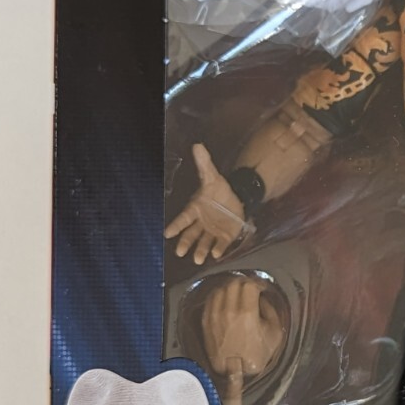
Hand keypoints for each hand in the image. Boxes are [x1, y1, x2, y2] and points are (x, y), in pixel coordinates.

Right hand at [164, 144, 246, 264]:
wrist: (237, 197)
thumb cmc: (220, 190)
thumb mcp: (213, 176)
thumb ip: (205, 164)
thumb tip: (198, 145)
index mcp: (195, 209)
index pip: (183, 218)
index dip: (176, 225)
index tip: (167, 233)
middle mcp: (201, 223)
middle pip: (191, 234)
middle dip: (185, 243)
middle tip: (179, 252)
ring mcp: (212, 231)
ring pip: (204, 242)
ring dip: (200, 250)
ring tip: (198, 259)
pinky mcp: (225, 236)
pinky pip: (221, 244)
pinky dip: (218, 249)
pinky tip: (215, 254)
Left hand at [201, 277, 286, 404]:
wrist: (234, 372)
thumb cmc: (258, 355)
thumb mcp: (275, 333)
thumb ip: (271, 311)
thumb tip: (263, 298)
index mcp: (247, 313)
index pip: (249, 285)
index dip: (258, 283)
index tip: (262, 287)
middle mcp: (228, 311)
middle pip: (234, 284)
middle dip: (245, 283)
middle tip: (251, 289)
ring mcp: (214, 315)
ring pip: (221, 289)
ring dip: (231, 288)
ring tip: (238, 293)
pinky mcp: (206, 321)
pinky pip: (211, 299)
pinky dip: (219, 295)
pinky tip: (226, 300)